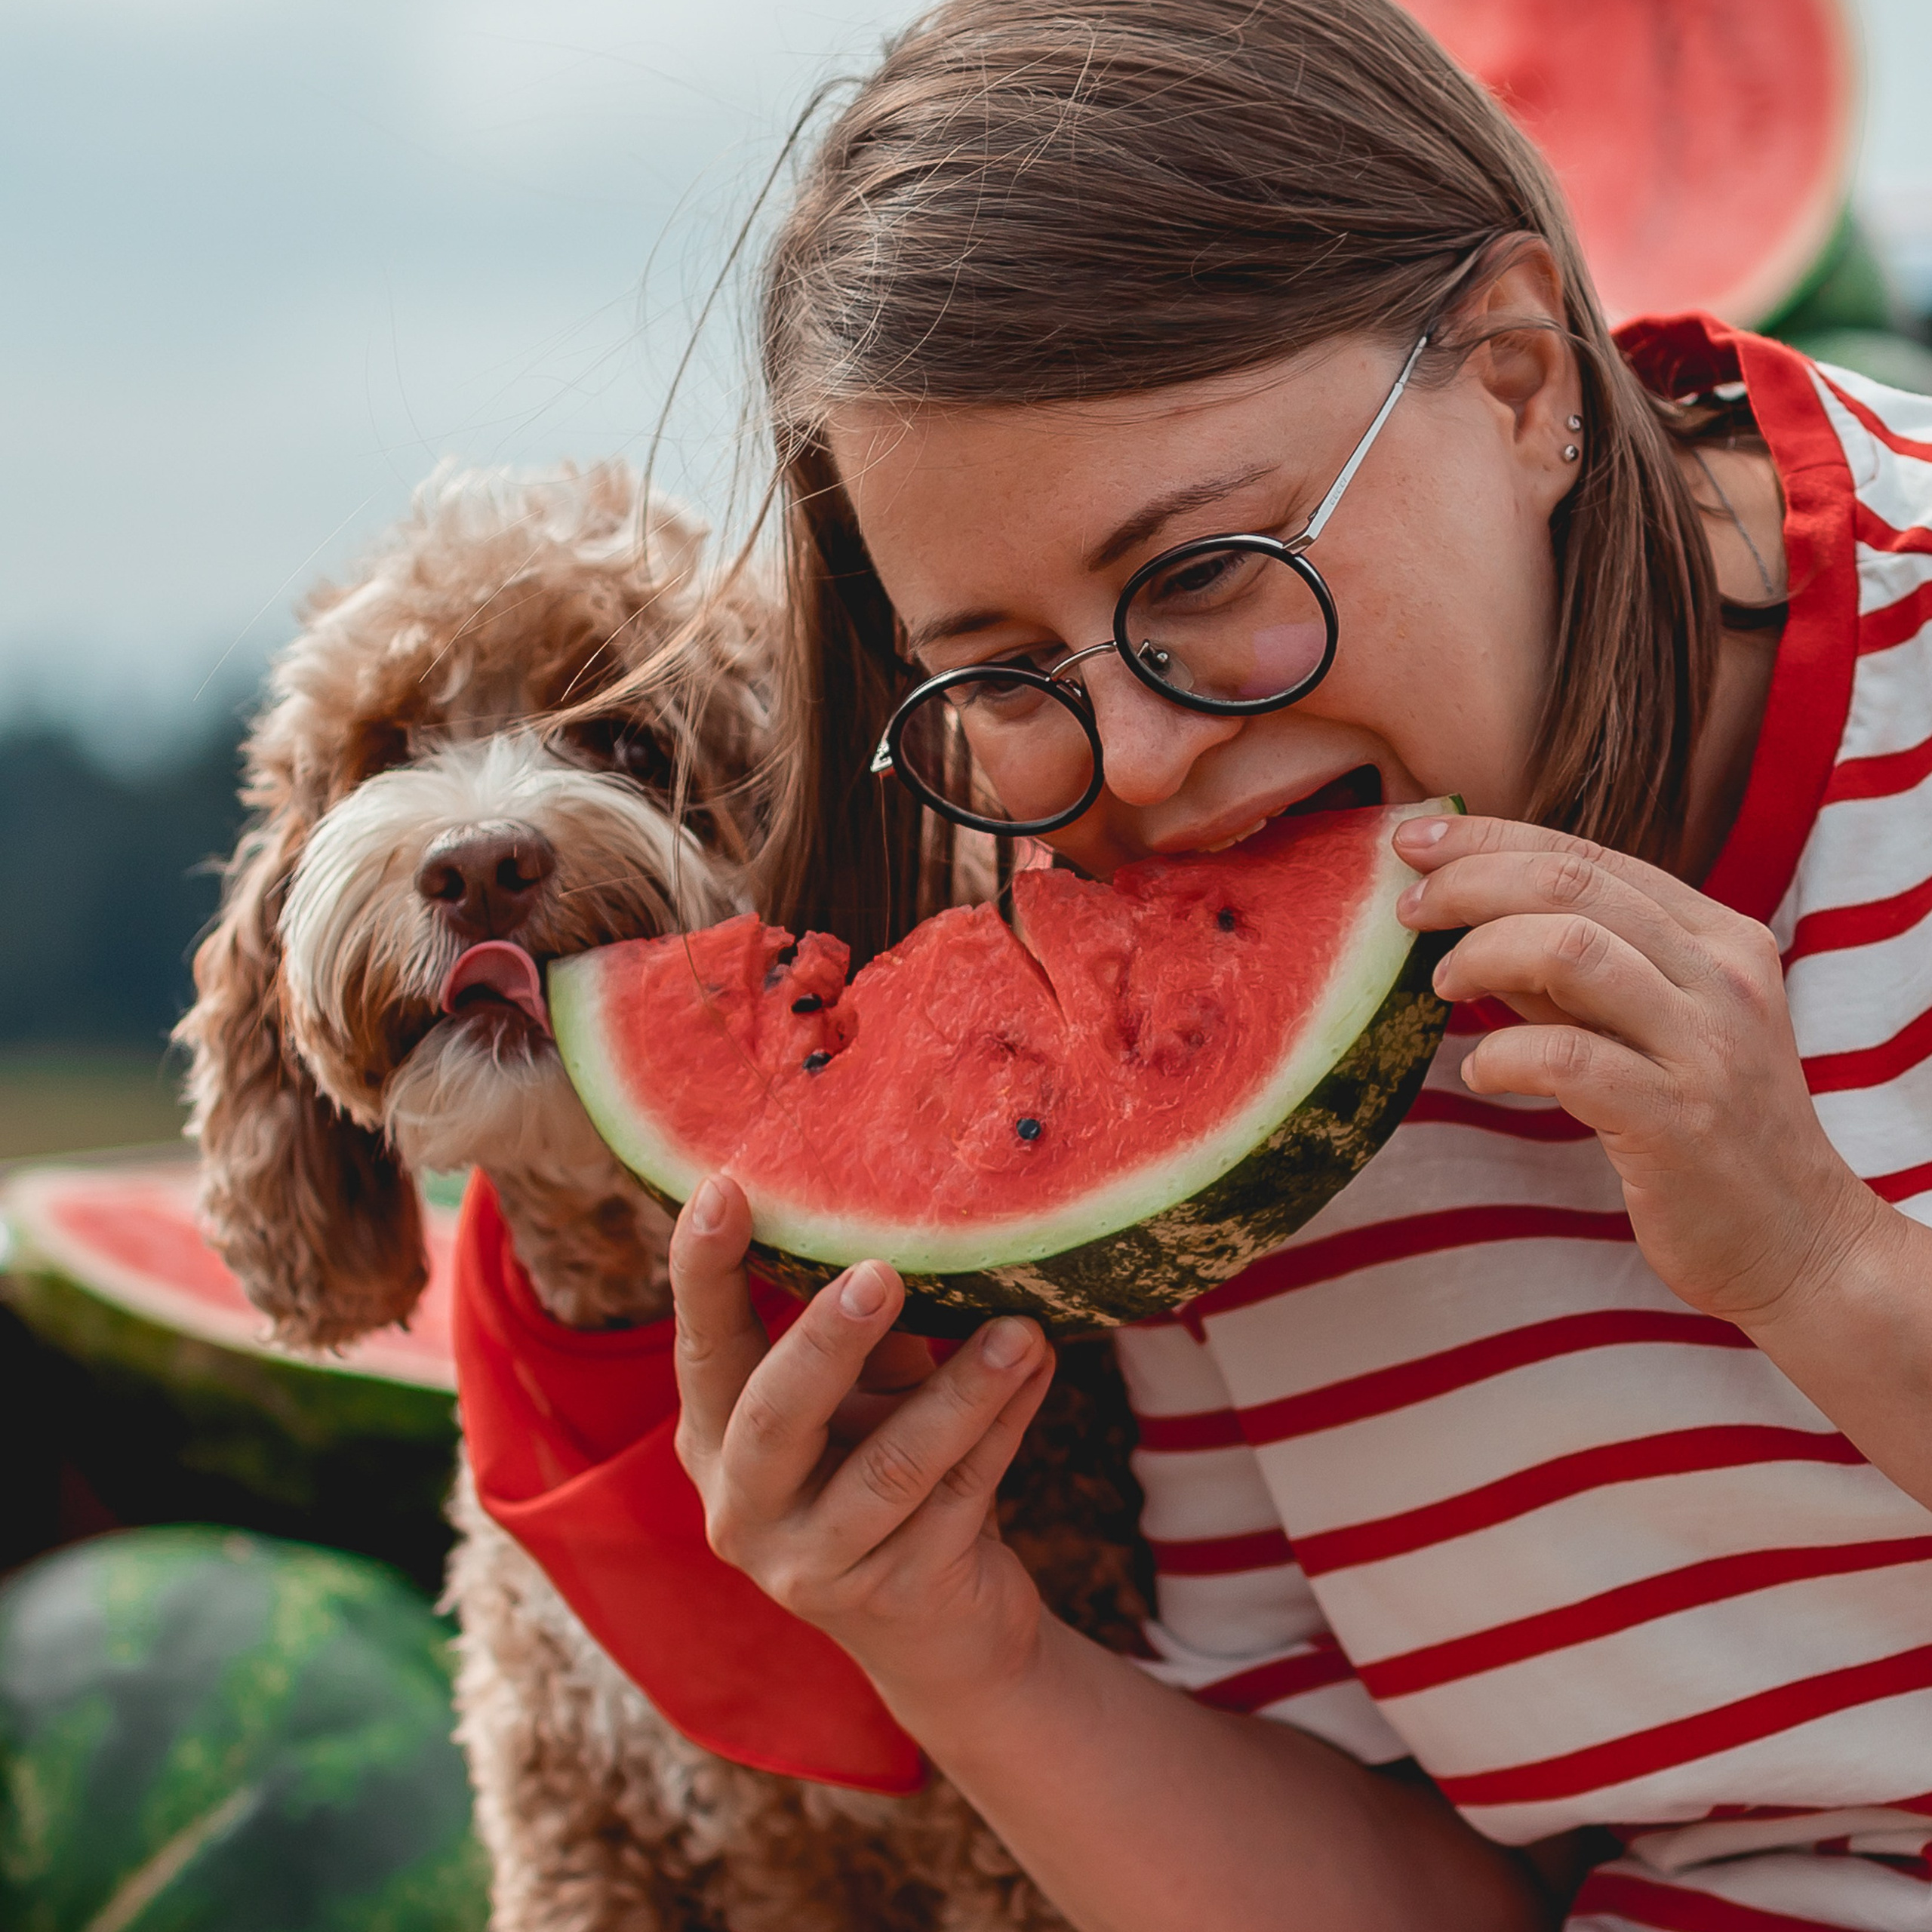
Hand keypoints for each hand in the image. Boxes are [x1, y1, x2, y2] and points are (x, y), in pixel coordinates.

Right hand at [668, 1174, 1056, 1712]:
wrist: (940, 1631)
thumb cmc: (883, 1473)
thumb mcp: (859, 1400)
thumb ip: (861, 1338)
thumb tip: (904, 1231)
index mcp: (716, 1440)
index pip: (702, 1347)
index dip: (704, 1271)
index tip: (722, 1188)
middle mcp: (744, 1510)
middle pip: (775, 1420)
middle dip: (827, 1341)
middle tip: (879, 1272)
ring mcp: (817, 1565)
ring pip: (893, 1468)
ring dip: (962, 1391)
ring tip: (1020, 1331)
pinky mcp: (899, 1596)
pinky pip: (962, 1497)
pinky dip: (1004, 1427)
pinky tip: (1039, 1370)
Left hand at [1392, 813, 1886, 1330]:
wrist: (1796, 1240)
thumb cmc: (1701, 1129)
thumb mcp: (1644, 1026)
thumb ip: (1568, 974)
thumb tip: (1466, 918)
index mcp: (1718, 937)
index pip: (1587, 856)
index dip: (1488, 837)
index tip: (1413, 839)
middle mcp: (1721, 977)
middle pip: (1571, 884)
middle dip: (1468, 881)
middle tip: (1406, 908)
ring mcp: (1706, 1046)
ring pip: (1571, 949)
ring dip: (1481, 954)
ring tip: (1441, 984)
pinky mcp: (1678, 1121)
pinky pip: (1566, 1058)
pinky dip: (1502, 1056)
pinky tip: (1479, 1073)